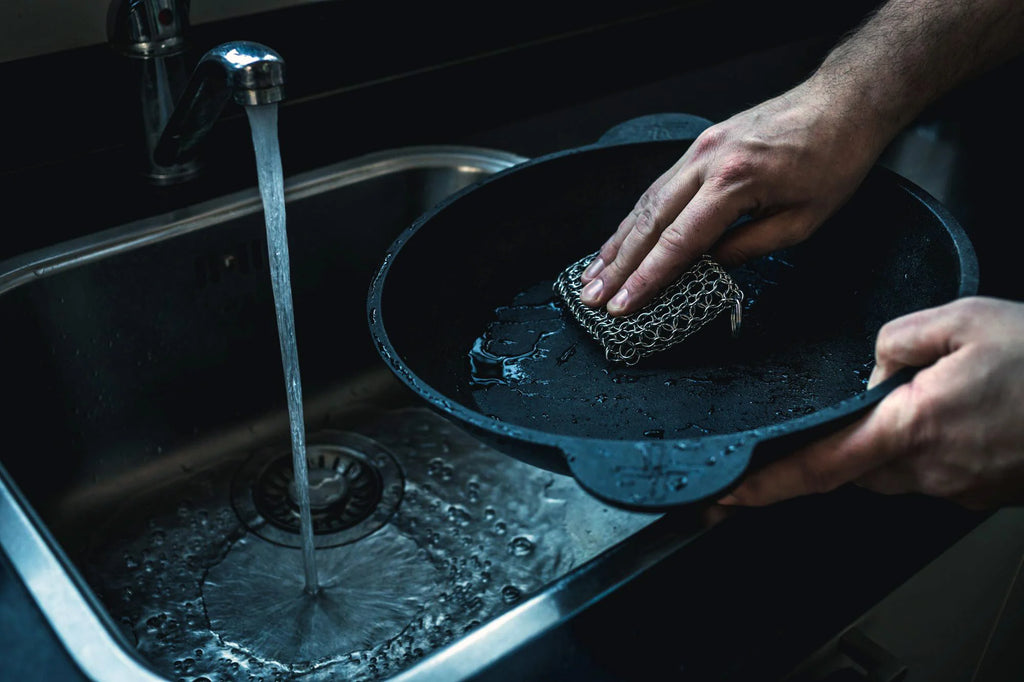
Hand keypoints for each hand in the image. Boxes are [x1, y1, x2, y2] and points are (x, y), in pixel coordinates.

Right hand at [579, 81, 888, 315]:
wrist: (843, 102)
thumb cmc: (834, 160)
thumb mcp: (802, 220)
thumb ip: (749, 248)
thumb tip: (708, 270)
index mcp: (734, 181)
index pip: (679, 242)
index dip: (647, 279)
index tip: (622, 306)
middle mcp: (706, 161)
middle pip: (649, 223)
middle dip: (618, 266)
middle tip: (592, 298)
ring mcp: (698, 150)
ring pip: (646, 203)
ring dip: (617, 243)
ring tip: (593, 275)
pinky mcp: (699, 146)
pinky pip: (658, 187)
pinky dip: (634, 218)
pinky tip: (619, 240)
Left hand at [719, 297, 1023, 509]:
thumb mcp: (964, 321)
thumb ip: (899, 339)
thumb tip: (872, 362)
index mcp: (912, 427)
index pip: (818, 466)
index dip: (766, 485)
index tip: (727, 496)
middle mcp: (929, 470)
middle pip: (852, 468)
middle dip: (838, 443)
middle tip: (853, 407)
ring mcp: (957, 488)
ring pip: (890, 471)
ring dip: (884, 442)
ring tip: (925, 399)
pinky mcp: (980, 493)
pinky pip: (929, 473)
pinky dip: (923, 447)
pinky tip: (955, 414)